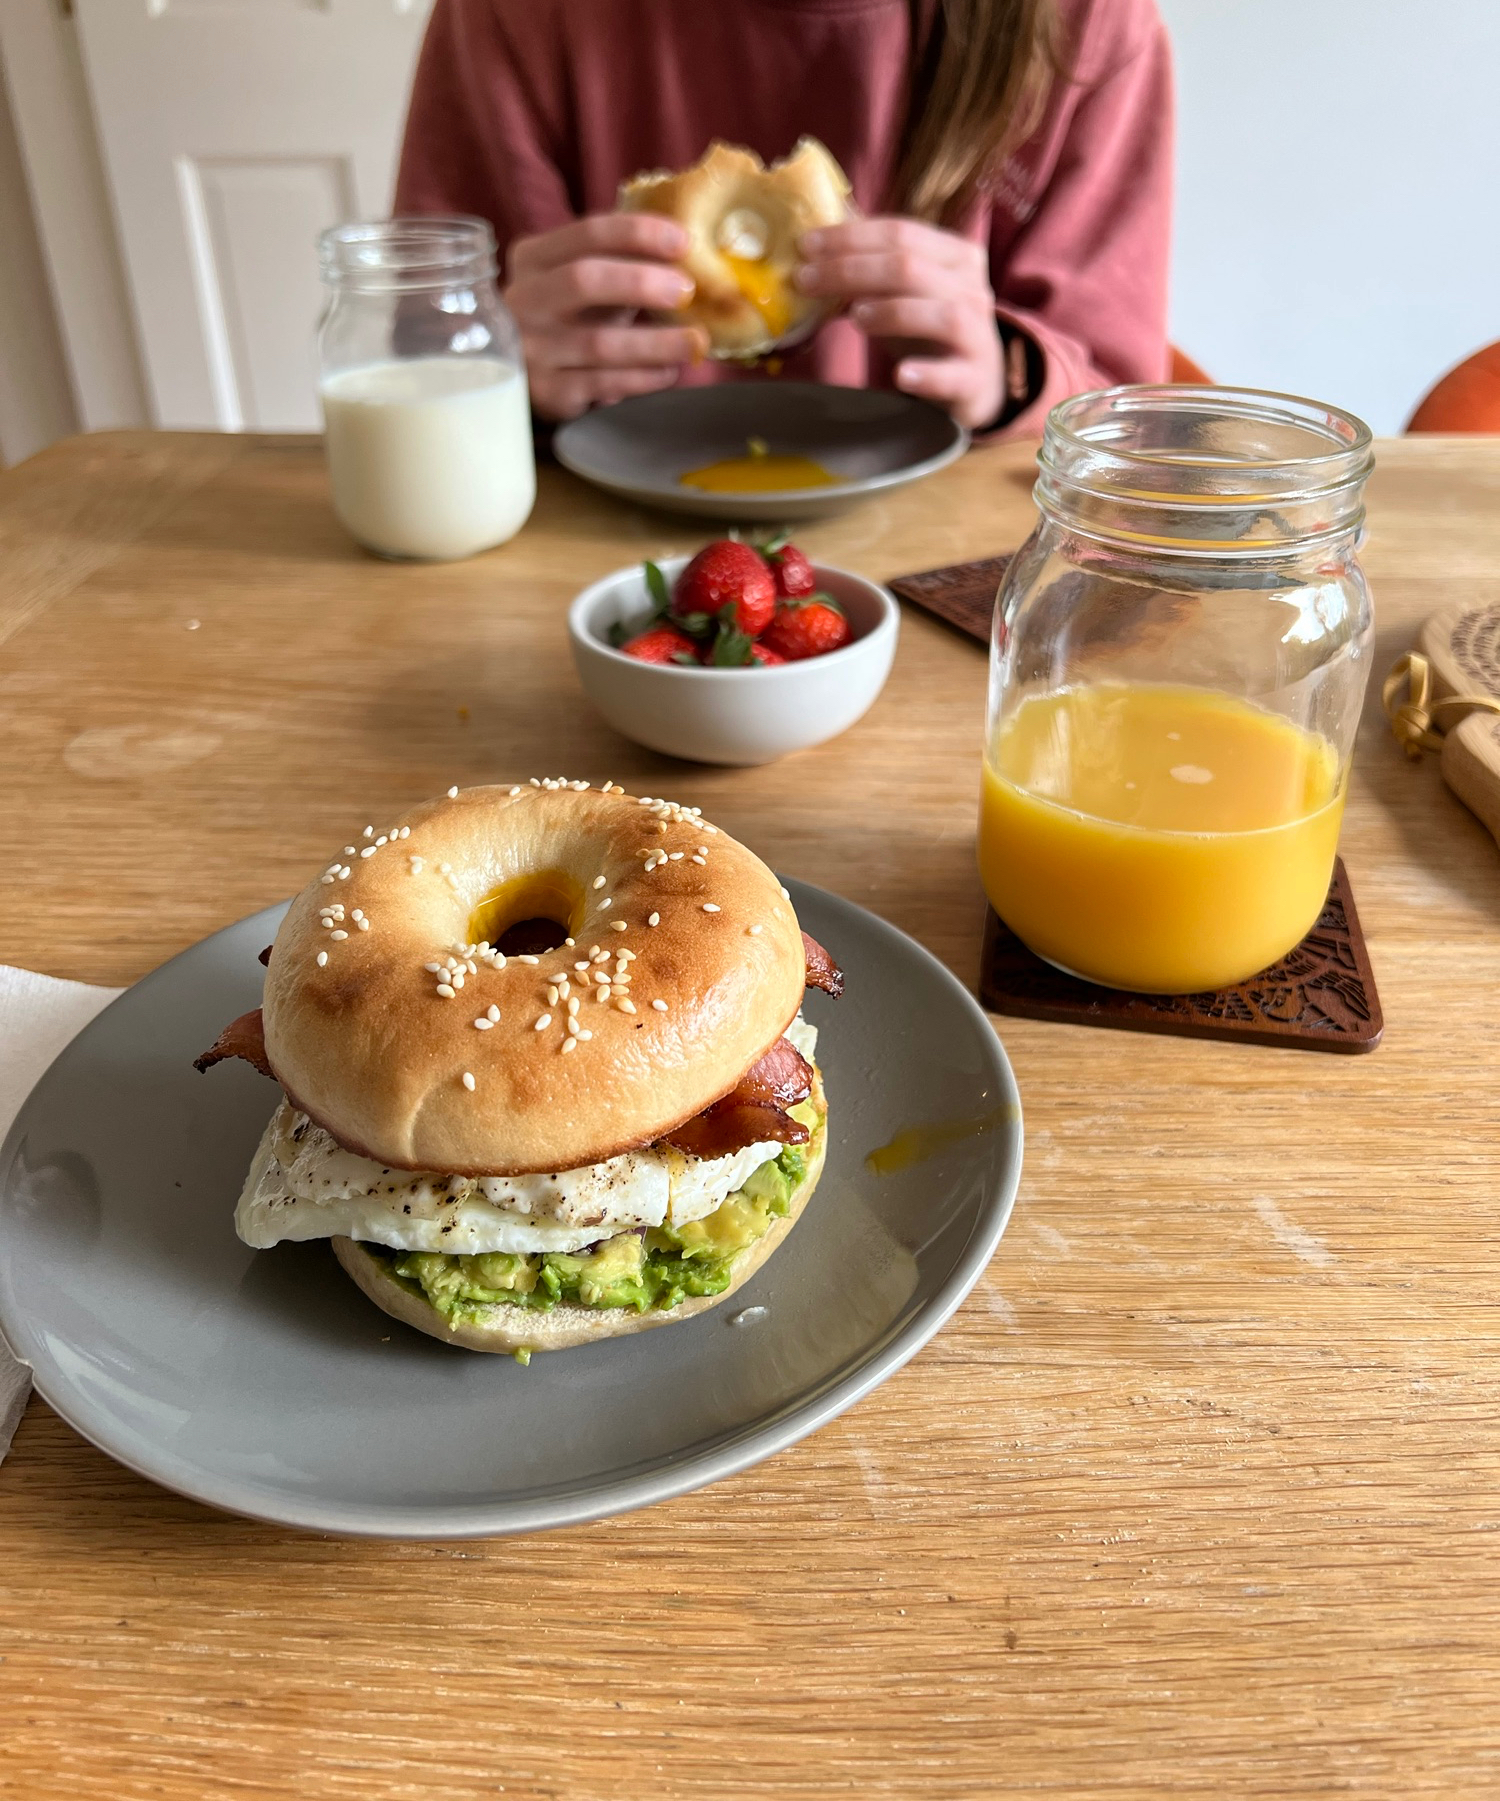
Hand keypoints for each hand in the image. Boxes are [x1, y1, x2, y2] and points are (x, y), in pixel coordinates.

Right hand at [505, 215, 707, 420]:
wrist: (522, 376)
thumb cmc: (569, 317)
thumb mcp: (582, 280)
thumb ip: (621, 263)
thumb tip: (693, 255)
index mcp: (533, 258)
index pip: (587, 234)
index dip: (639, 233)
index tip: (684, 241)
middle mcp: (524, 300)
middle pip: (584, 280)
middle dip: (642, 282)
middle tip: (687, 290)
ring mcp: (532, 349)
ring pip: (599, 343)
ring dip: (656, 342)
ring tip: (695, 341)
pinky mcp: (547, 393)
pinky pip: (603, 384)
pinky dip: (643, 377)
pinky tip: (668, 371)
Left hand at [797, 217, 1006, 429]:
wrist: (975, 383)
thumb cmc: (927, 332)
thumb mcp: (901, 294)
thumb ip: (866, 274)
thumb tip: (808, 256)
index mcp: (955, 255)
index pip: (901, 232)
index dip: (850, 236)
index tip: (804, 245)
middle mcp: (971, 288)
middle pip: (911, 268)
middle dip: (851, 270)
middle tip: (805, 280)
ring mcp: (977, 334)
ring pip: (939, 313)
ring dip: (892, 311)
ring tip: (854, 317)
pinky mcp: (974, 380)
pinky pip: (952, 375)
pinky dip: (927, 374)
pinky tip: (900, 375)